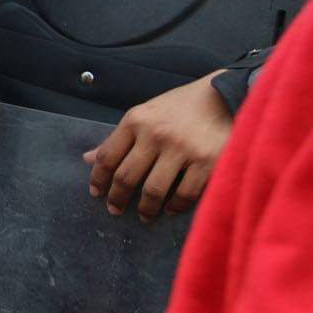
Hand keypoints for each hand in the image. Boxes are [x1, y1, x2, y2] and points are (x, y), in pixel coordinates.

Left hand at [84, 75, 232, 220]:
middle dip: (117, 198)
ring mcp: (182, 149)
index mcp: (136, 121)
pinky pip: (185, 194)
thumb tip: (87, 159)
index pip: (107, 156)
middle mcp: (156, 134)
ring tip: (144, 216)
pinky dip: (175, 206)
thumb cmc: (180, 107)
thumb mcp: (145, 115)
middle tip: (115, 210)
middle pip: (126, 177)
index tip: (96, 193)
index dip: (98, 179)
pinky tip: (170, 209)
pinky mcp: (208, 162)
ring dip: (145, 209)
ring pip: (153, 190)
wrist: (225, 96)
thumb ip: (118, 138)